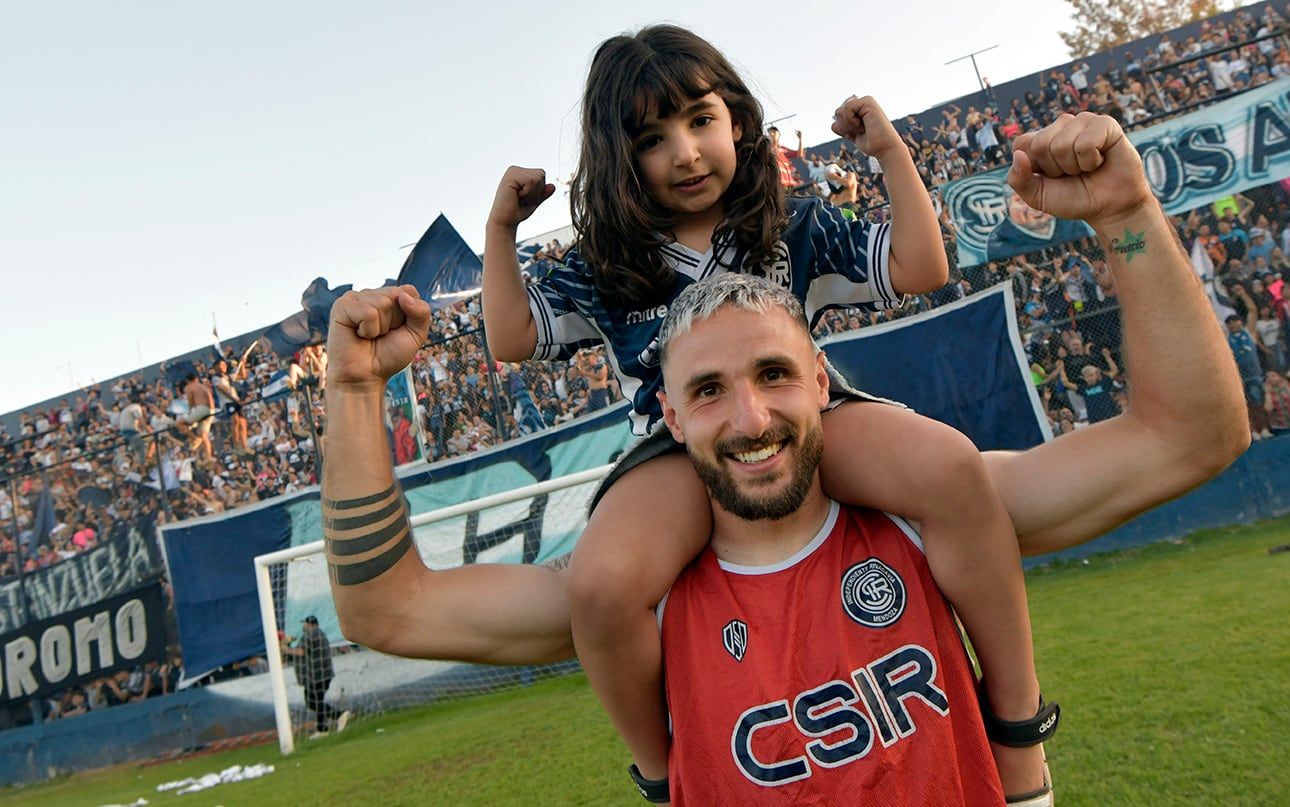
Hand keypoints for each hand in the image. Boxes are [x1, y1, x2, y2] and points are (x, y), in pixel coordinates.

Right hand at [326, 285, 431, 389]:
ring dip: (381, 327)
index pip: (409, 291)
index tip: (396, 330)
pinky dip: (368, 329)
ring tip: (368, 336)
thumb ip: (421, 312)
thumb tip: (403, 296)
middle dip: (395, 321)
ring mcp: (356, 298)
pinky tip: (358, 334)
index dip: (409, 315)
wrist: (366, 377)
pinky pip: (368, 312)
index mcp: (388, 298)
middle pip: (397, 295)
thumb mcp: (416, 335)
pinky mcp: (342, 306)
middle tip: (381, 335)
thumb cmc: (387, 356)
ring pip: (383, 303)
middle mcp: (371, 294)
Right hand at [489, 166, 554, 229]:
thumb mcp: (534, 201)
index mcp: (520, 173)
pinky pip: (531, 181)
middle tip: (522, 199)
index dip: (539, 190)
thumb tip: (553, 186)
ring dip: (532, 193)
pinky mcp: (510, 176)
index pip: (541, 174)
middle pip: (541, 174)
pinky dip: (528, 193)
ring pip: (537, 178)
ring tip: (519, 198)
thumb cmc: (516, 212)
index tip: (526, 198)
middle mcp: (515, 169)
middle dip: (536, 191)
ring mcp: (512, 172)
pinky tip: (516, 196)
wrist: (505, 221)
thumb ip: (543, 193)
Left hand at [831, 96, 901, 158]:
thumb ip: (844, 129)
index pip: (839, 115)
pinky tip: (862, 125)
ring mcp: (866, 101)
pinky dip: (851, 121)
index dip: (843, 128)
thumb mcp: (853, 136)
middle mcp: (863, 104)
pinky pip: (847, 108)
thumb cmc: (873, 144)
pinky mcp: (868, 102)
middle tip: (859, 131)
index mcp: (860, 110)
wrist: (885, 148)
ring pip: (840, 110)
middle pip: (838, 112)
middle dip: (844, 126)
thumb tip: (833, 124)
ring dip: (848, 125)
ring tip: (862, 129)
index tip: (856, 134)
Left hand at [1006, 112, 1153, 229]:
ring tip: (1087, 167)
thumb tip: (1017, 154)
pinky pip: (1086, 142)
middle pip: (1041, 144)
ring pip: (1062, 144)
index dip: (1034, 167)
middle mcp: (1060, 126)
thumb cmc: (1073, 199)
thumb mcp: (1037, 196)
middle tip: (1073, 173)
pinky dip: (1091, 160)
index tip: (1050, 177)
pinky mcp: (1105, 123)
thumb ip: (1018, 179)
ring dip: (1075, 166)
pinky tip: (1101, 160)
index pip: (1021, 144)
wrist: (1108, 208)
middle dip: (1056, 168)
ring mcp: (1082, 121)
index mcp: (1041, 139)